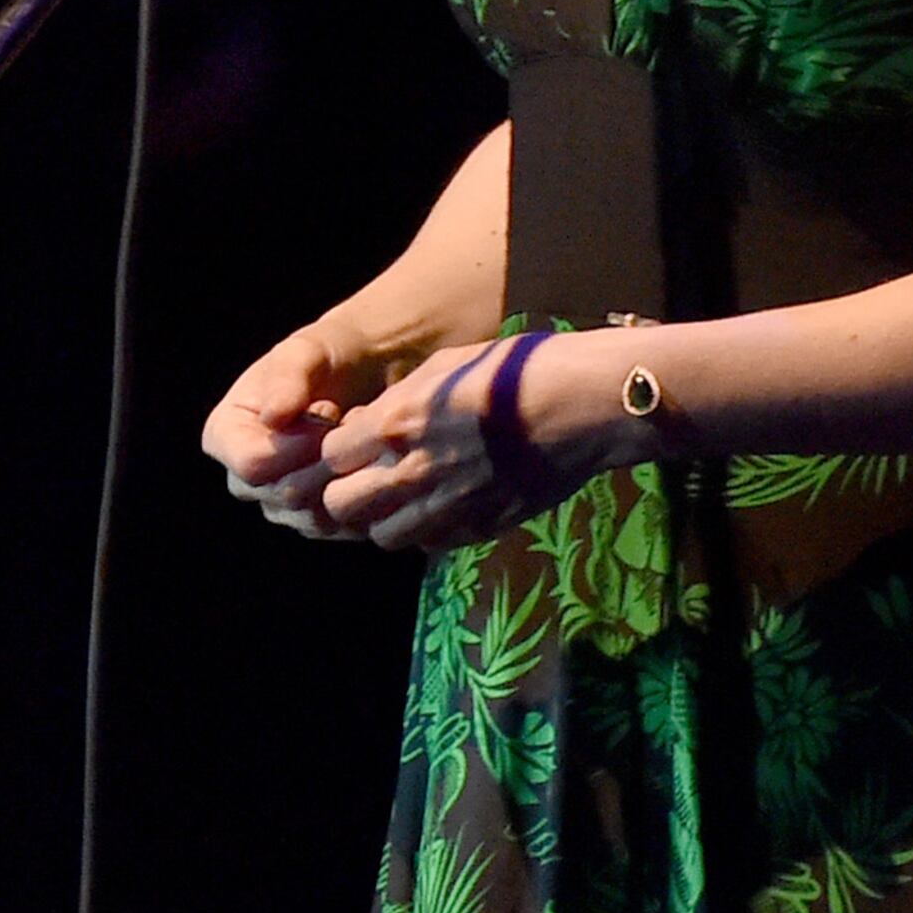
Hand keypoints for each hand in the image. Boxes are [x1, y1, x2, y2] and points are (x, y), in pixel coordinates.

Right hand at [203, 328, 383, 542]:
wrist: (364, 374)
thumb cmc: (327, 355)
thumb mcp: (305, 351)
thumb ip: (288, 379)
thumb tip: (272, 417)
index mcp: (224, 436)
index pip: (252, 464)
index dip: (295, 446)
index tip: (329, 413)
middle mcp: (244, 478)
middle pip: (284, 494)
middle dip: (327, 461)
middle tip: (353, 423)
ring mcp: (279, 505)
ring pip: (314, 516)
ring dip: (348, 476)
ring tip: (361, 436)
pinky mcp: (316, 520)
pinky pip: (341, 527)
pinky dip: (364, 496)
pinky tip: (372, 460)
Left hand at [317, 332, 625, 552]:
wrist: (584, 405)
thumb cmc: (514, 370)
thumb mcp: (441, 368)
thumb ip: (395, 404)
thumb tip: (363, 429)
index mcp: (398, 423)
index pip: (329, 456)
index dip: (336, 450)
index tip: (352, 442)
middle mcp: (414, 471)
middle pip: (342, 505)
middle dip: (346, 489)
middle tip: (365, 474)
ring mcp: (448, 507)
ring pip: (382, 535)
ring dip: (383, 516)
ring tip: (403, 493)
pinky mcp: (480, 529)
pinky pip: (429, 544)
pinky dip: (425, 530)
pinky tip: (442, 504)